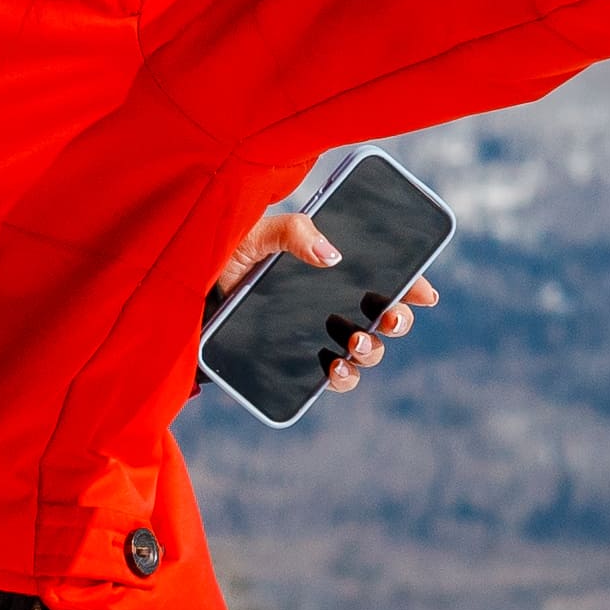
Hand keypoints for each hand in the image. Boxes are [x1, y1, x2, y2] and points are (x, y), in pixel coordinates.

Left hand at [219, 205, 432, 396]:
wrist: (185, 293)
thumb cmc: (225, 254)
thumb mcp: (257, 232)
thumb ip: (294, 232)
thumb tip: (332, 256)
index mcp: (331, 266)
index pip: (385, 276)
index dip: (411, 285)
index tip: (424, 293)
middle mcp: (332, 302)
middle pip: (383, 317)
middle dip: (397, 320)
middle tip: (388, 318)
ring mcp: (318, 334)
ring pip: (365, 350)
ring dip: (371, 350)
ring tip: (354, 343)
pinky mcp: (297, 360)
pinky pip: (334, 376)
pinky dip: (342, 377)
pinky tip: (335, 371)